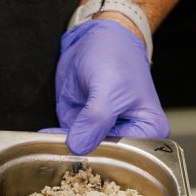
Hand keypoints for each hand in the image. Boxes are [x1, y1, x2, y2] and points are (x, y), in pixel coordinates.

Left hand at [54, 21, 169, 154]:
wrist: (97, 36)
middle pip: (107, 159)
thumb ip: (96, 118)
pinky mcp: (84, 126)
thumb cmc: (115, 56)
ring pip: (85, 152)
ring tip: (48, 143)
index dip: (106, 159)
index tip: (82, 156)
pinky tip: (45, 135)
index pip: (130, 158)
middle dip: (83, 156)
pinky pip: (69, 140)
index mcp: (150, 131)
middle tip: (60, 151)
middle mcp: (129, 136)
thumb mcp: (108, 87)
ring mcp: (104, 132)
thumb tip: (79, 146)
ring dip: (65, 149)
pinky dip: (55, 139)